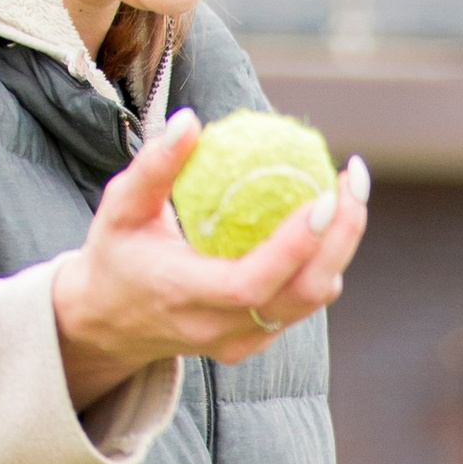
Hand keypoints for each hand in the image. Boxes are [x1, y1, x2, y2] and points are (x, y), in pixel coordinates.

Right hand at [51, 113, 369, 410]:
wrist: (109, 324)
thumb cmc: (115, 255)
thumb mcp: (118, 208)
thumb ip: (153, 167)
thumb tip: (191, 120)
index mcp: (182, 295)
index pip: (252, 282)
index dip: (296, 245)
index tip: (326, 196)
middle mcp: (218, 328)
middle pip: (301, 295)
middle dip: (340, 238)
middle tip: (353, 180)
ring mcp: (241, 342)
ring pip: (311, 301)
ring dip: (340, 247)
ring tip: (349, 192)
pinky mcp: (255, 343)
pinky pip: (302, 303)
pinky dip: (323, 262)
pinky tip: (327, 220)